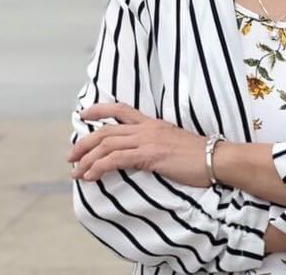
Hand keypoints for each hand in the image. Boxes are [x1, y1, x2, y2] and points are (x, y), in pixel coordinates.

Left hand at [68, 102, 208, 185]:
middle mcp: (147, 128)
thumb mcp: (172, 144)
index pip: (122, 110)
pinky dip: (99, 167)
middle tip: (70, 156)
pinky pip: (116, 160)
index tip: (83, 114)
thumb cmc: (198, 155)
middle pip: (107, 130)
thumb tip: (141, 155)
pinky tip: (90, 176)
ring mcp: (148, 141)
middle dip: (84, 142)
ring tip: (75, 172)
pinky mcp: (149, 156)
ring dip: (86, 159)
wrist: (215, 158)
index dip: (100, 109)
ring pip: (107, 145)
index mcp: (152, 123)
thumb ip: (155, 145)